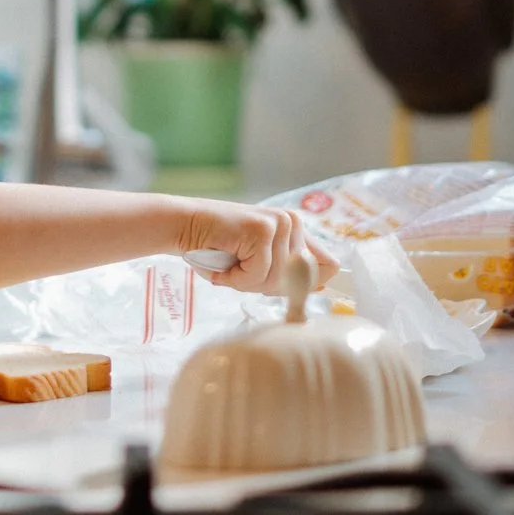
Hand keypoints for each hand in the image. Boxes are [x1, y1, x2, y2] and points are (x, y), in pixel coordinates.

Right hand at [171, 199, 338, 295]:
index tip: (296, 292)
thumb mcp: (259, 262)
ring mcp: (280, 223)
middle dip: (264, 286)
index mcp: (297, 230)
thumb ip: (287, 272)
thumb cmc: (217, 247)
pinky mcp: (262, 230)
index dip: (313, 286)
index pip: (329, 265)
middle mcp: (294, 222)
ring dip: (245, 282)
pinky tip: (222, 263)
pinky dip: (235, 278)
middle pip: (298, 282)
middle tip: (240, 272)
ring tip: (229, 265)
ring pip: (276, 280)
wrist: (184, 226)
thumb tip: (321, 287)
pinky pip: (258, 274)